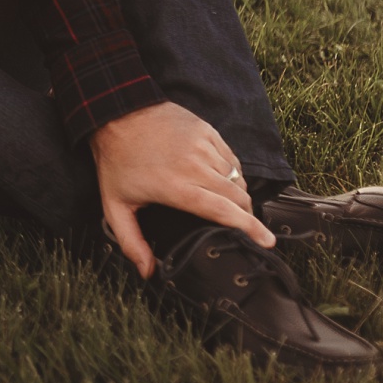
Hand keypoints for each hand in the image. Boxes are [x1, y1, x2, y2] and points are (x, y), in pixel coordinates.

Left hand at [89, 101, 274, 277]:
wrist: (116, 110)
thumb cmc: (115, 160)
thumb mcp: (114, 204)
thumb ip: (131, 241)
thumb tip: (147, 272)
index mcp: (177, 187)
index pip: (224, 212)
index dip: (249, 228)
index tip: (267, 242)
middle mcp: (197, 166)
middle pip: (238, 197)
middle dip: (247, 217)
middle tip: (247, 230)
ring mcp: (204, 146)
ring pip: (237, 178)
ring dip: (239, 195)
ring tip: (232, 208)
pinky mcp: (207, 131)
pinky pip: (231, 158)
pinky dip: (233, 173)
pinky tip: (222, 182)